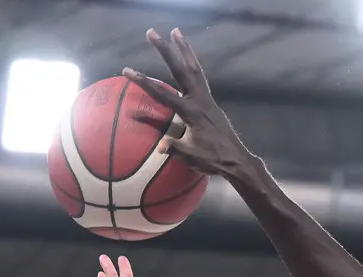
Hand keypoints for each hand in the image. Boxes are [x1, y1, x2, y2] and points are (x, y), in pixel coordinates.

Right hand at [121, 29, 255, 181]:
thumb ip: (175, 149)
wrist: (236, 160)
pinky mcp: (210, 100)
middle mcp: (199, 99)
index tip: (127, 71)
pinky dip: (192, 62)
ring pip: (193, 67)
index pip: (162, 94)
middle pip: (179, 69)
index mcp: (191, 112)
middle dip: (165, 50)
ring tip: (176, 31)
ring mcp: (206, 98)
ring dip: (184, 48)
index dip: (143, 82)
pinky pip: (199, 75)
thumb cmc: (212, 160)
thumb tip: (160, 146)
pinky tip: (188, 56)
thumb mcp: (191, 156)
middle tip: (151, 32)